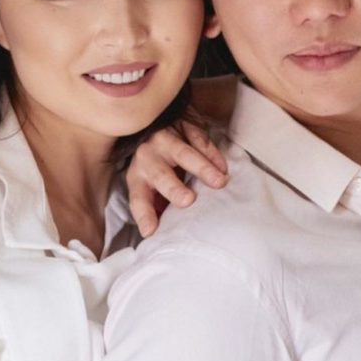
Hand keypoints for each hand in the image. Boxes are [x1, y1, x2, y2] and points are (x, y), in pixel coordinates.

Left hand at [127, 121, 228, 238]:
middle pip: (159, 174)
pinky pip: (199, 139)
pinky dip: (212, 154)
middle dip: (173, 188)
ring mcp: (165, 139)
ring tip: (219, 182)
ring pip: (183, 153)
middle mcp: (147, 157)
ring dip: (202, 168)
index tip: (151, 231)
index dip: (144, 215)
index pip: (138, 199)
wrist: (158, 125)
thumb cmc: (157, 167)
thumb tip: (160, 234)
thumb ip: (157, 208)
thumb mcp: (151, 188)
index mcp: (137, 177)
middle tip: (188, 201)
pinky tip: (223, 168)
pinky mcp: (183, 125)